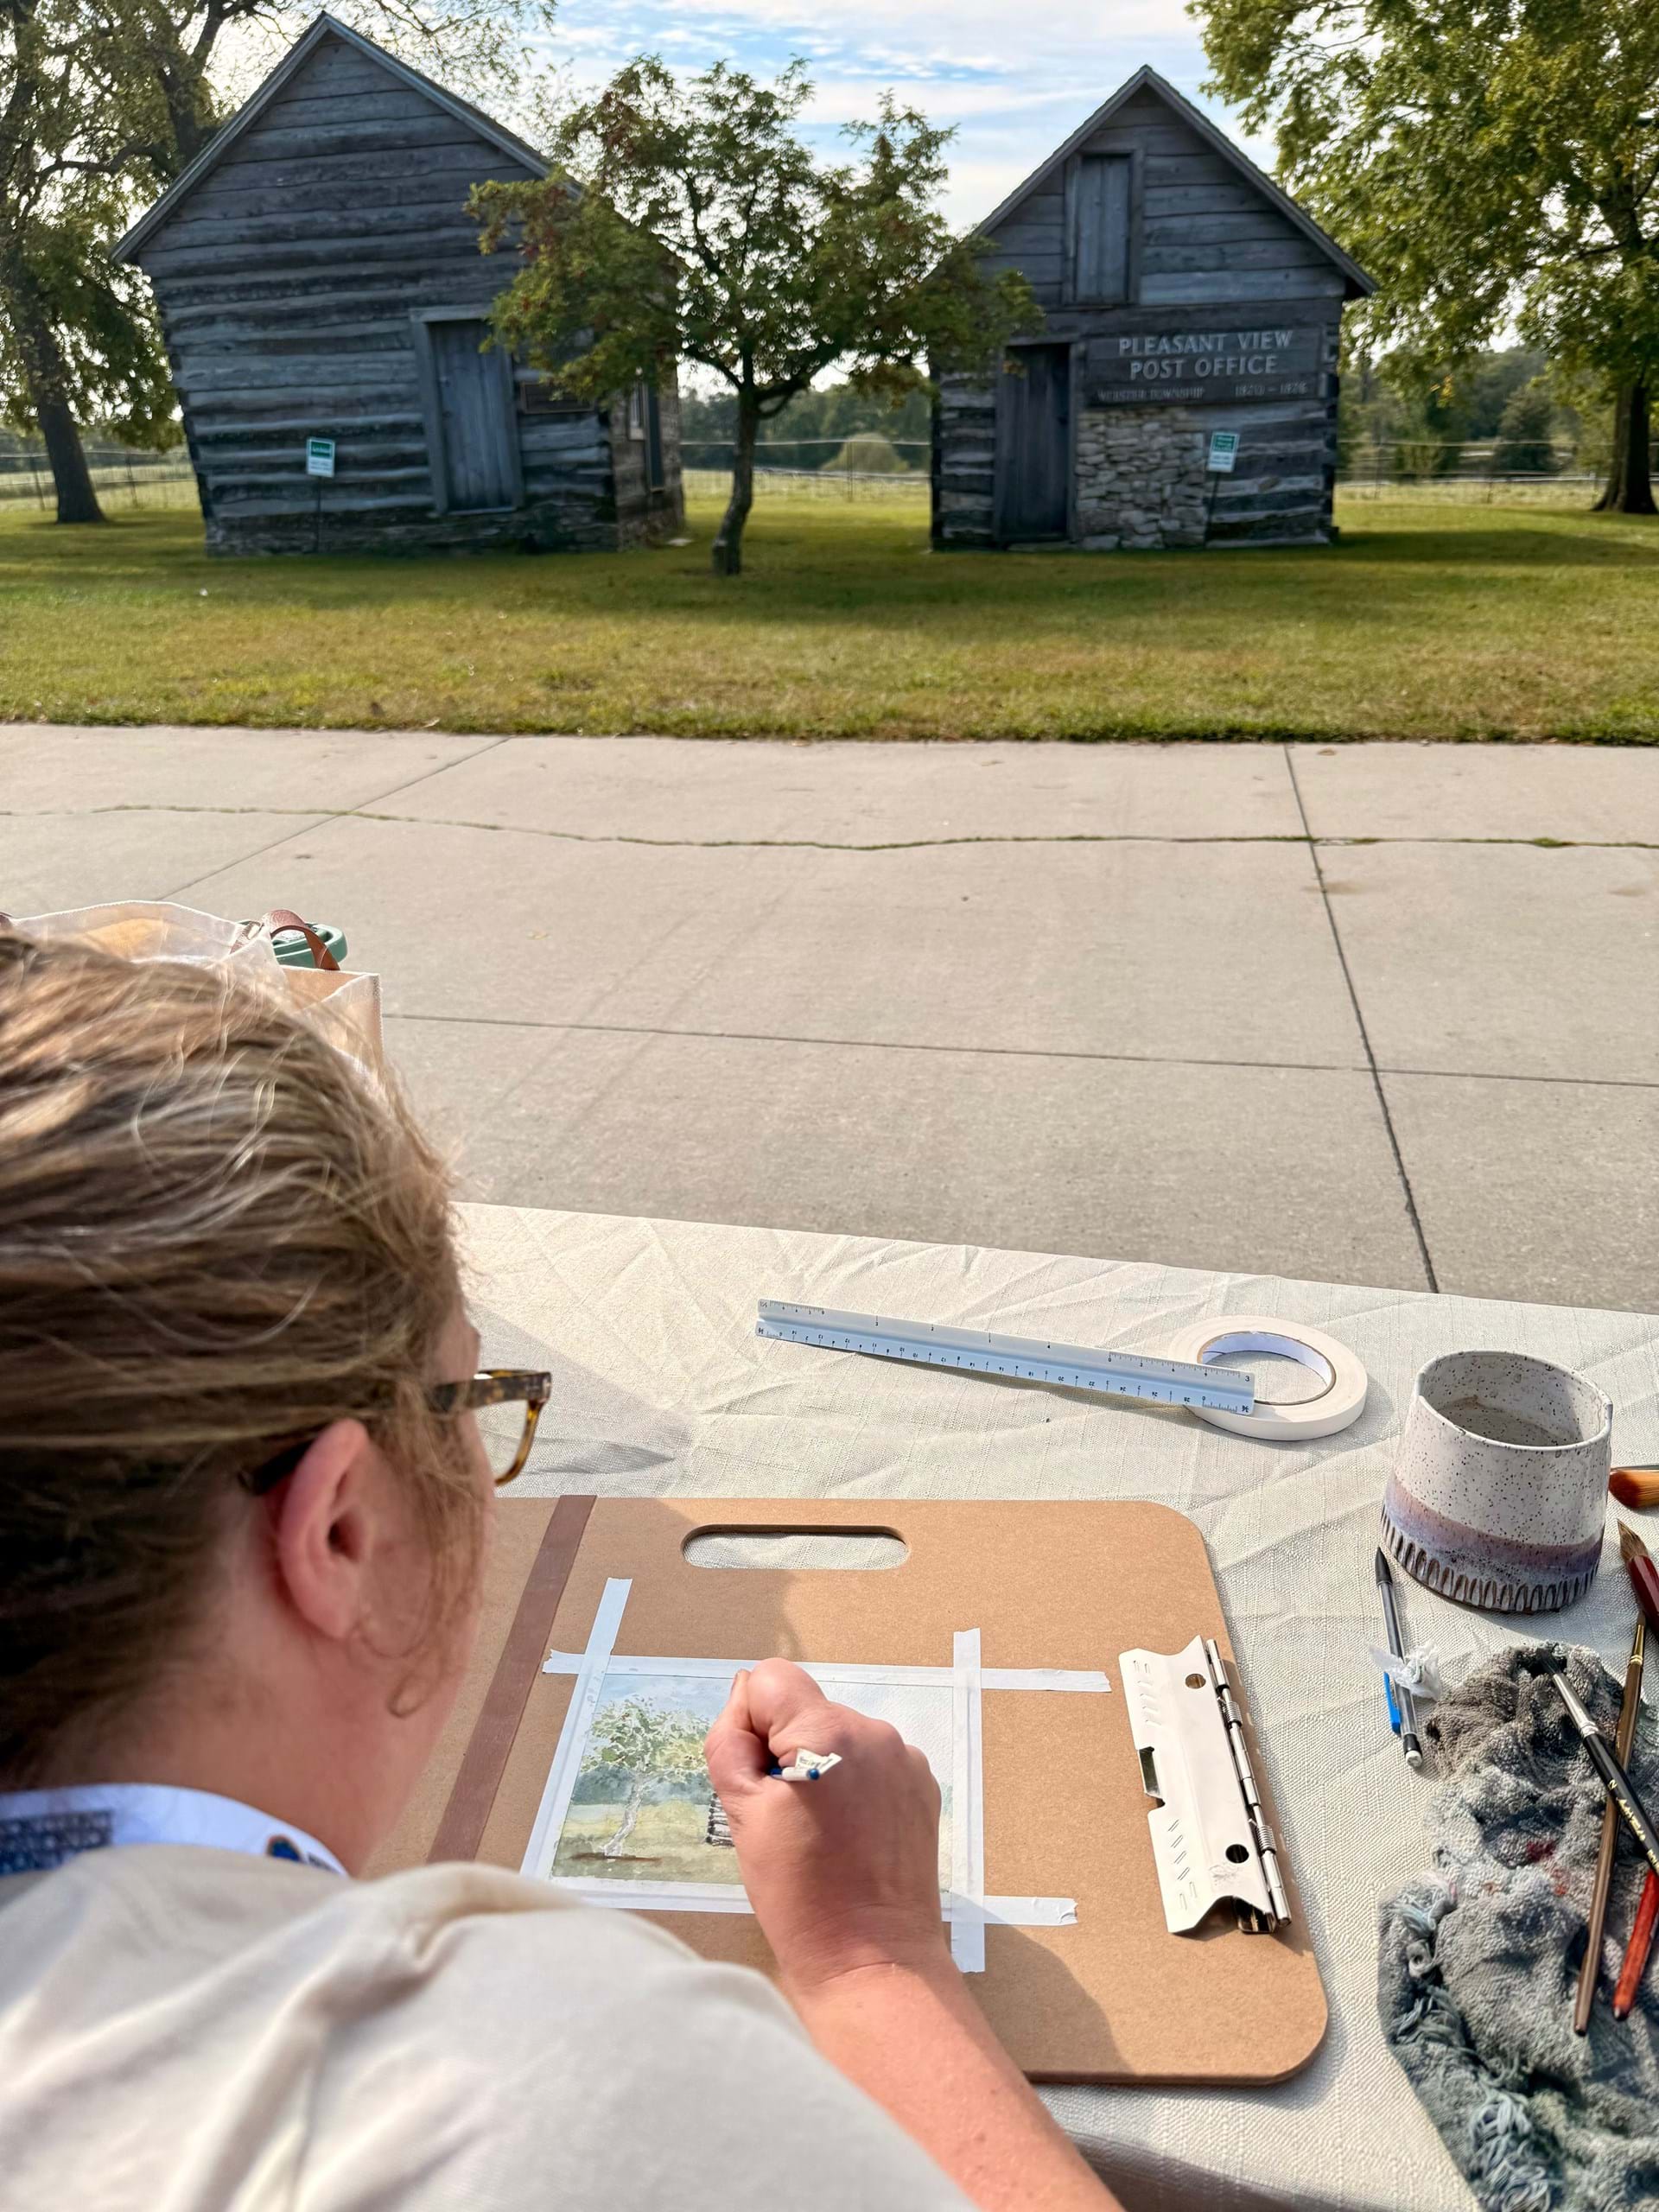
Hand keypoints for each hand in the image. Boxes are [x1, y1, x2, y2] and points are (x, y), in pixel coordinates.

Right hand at [704, 1658, 950, 1993]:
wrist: (873, 1961)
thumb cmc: (798, 1896)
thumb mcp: (741, 1817)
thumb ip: (731, 1743)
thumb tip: (743, 1699)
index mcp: (827, 1733)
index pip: (769, 1680)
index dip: (750, 1725)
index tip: (758, 1782)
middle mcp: (873, 1731)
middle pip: (805, 1709)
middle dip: (786, 1749)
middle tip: (783, 1819)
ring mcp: (905, 1758)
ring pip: (838, 1736)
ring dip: (821, 1766)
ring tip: (819, 1833)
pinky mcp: (923, 1786)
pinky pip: (871, 1762)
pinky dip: (854, 1785)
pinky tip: (851, 1837)